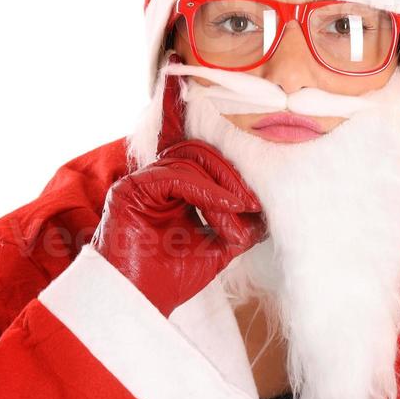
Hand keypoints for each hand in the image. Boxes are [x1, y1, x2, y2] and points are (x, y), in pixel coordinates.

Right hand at [92, 59, 265, 316]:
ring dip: (223, 188)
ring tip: (238, 216)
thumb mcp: (217, 248)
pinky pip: (177, 176)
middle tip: (253, 204)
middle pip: (199, 152)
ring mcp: (142, 182)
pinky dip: (207, 191)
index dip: (188, 116)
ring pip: (190, 160)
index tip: (194, 92)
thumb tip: (267, 211)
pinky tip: (225, 209)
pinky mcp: (131, 189)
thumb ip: (238, 224)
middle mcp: (155, 180)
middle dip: (232, 175)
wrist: (137, 306)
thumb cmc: (169, 279)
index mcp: (172, 189)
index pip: (190, 150)